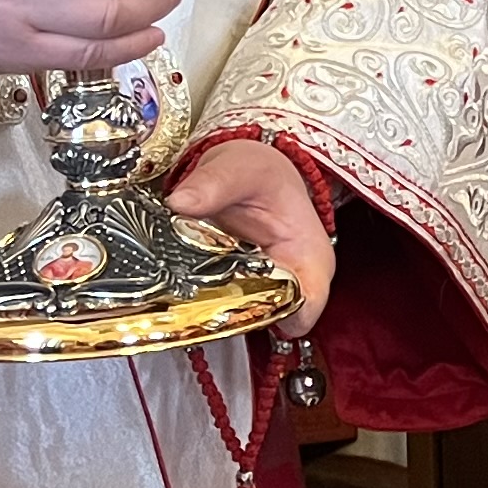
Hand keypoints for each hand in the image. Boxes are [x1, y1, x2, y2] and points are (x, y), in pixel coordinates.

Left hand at [165, 135, 334, 336]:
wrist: (248, 172)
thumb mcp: (241, 167)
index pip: (305, 310)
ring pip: (240, 319)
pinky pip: (220, 309)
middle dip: (228, 313)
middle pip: (268, 320)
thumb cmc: (259, 171)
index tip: (229, 295)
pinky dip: (198, 302)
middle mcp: (295, 284)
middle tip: (189, 290)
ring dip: (208, 308)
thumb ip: (214, 183)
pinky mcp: (240, 294)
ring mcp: (266, 293)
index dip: (270, 313)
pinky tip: (177, 284)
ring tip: (178, 285)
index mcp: (310, 259)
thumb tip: (180, 201)